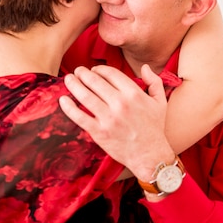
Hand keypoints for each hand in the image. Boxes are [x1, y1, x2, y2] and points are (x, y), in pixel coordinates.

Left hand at [59, 64, 174, 180]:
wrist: (150, 155)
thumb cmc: (155, 128)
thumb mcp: (160, 102)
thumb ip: (154, 82)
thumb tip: (145, 67)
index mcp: (134, 94)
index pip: (110, 73)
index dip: (99, 69)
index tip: (94, 70)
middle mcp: (120, 104)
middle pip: (94, 81)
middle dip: (83, 73)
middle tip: (77, 71)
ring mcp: (108, 118)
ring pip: (84, 96)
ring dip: (73, 84)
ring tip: (68, 79)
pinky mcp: (99, 132)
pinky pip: (79, 116)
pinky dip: (68, 107)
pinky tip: (63, 100)